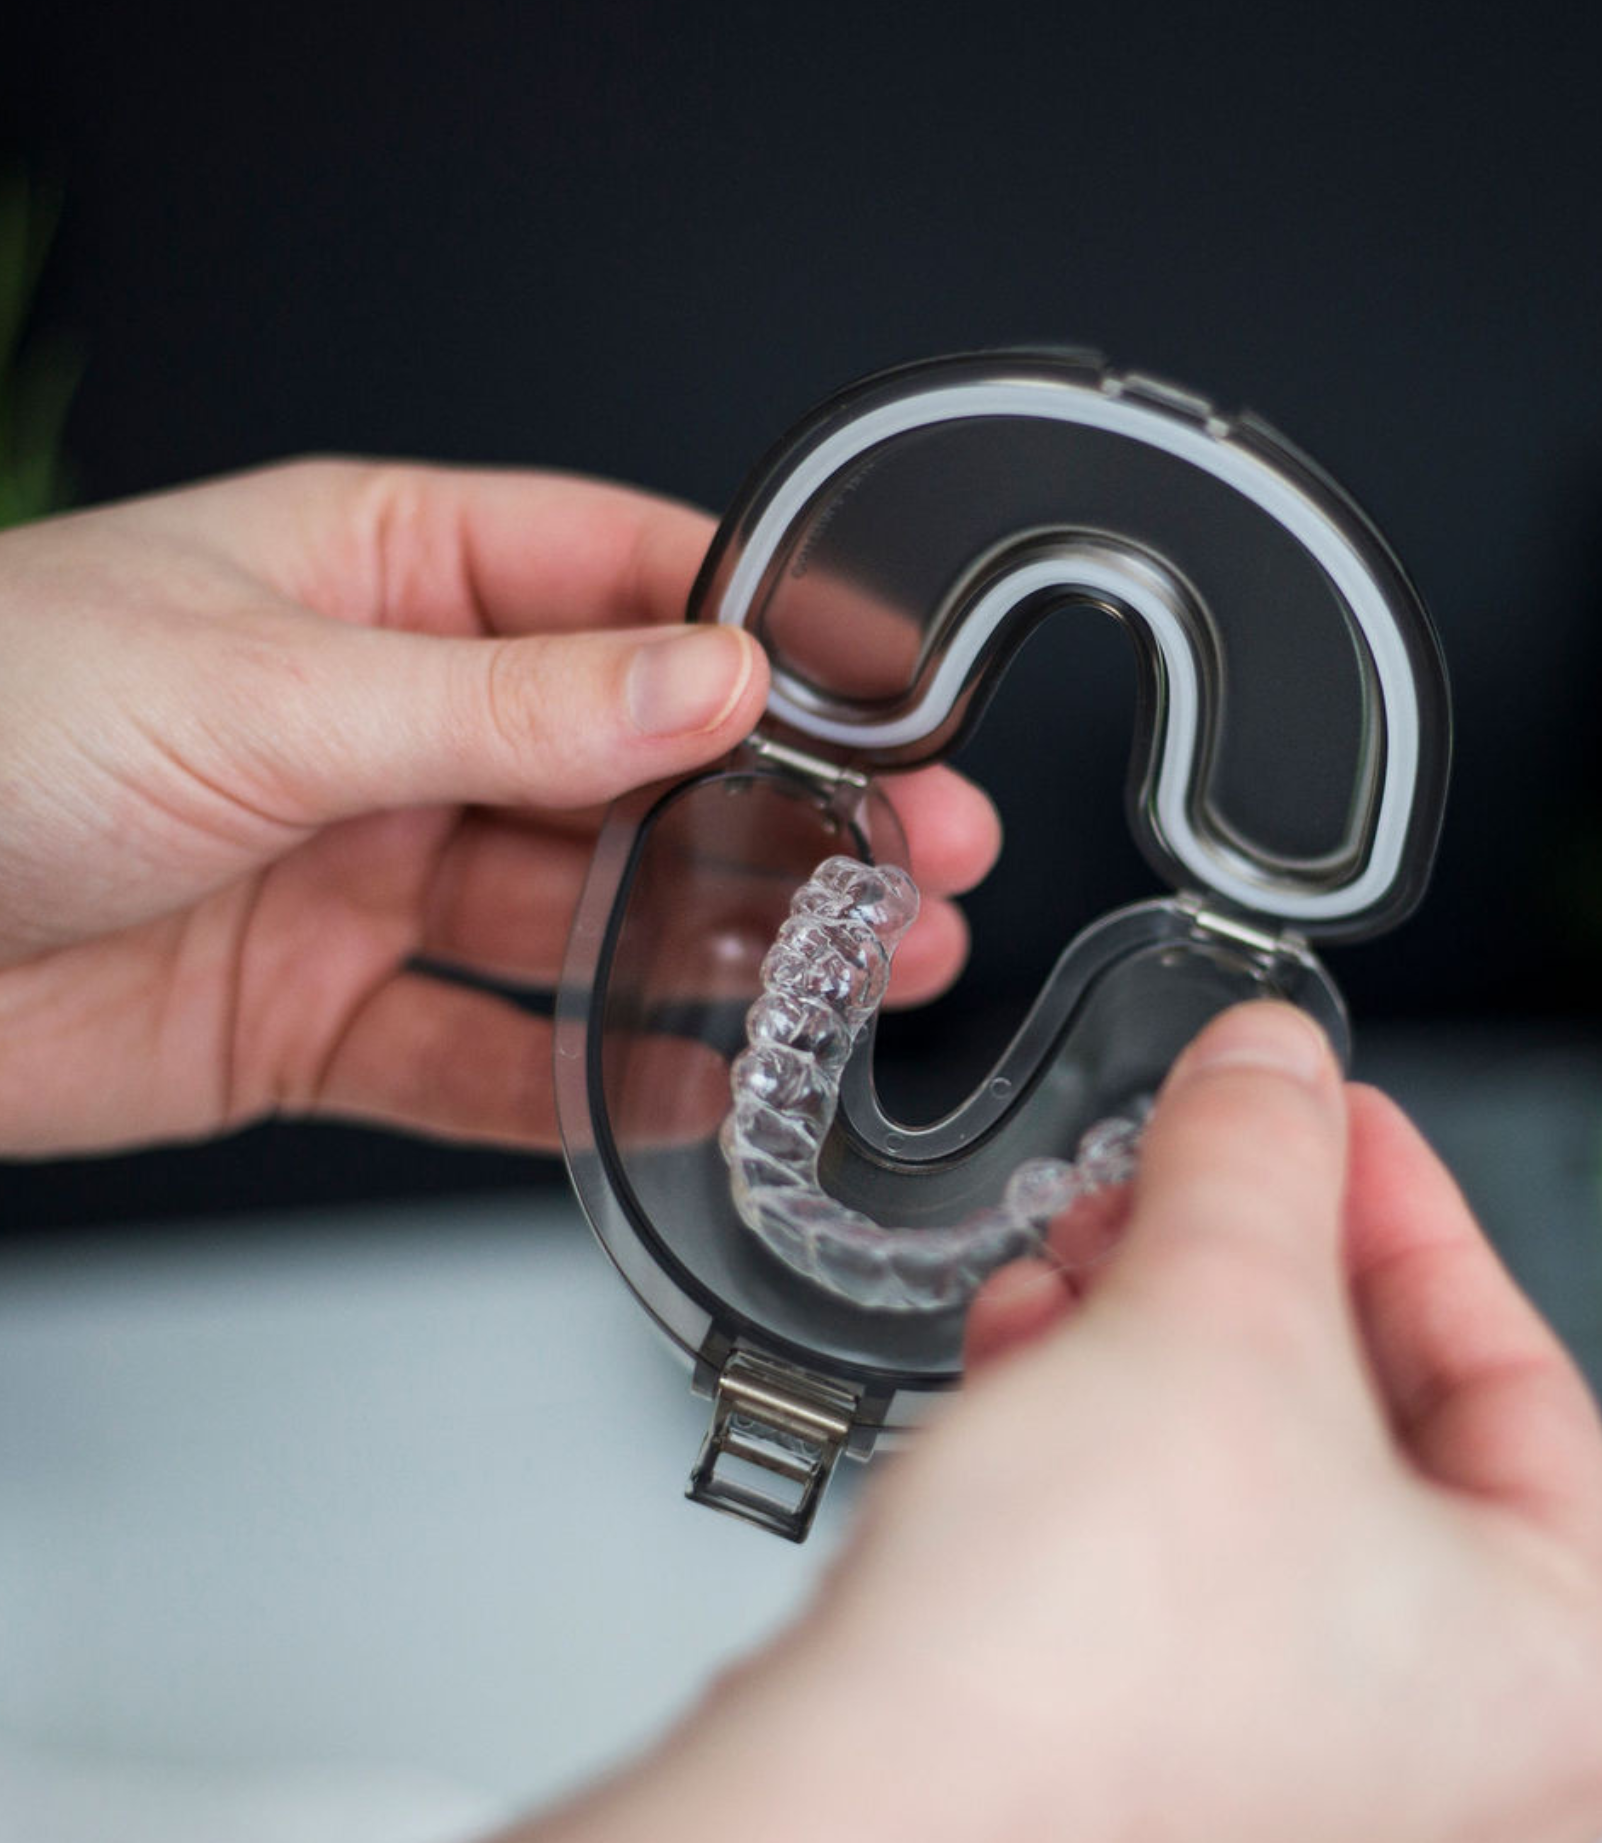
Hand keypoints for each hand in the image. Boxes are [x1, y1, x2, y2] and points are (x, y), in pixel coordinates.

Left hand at [0, 460, 998, 1155]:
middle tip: (923, 863)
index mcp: (384, 581)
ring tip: (864, 975)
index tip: (896, 706)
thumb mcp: (266, 691)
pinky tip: (703, 1090)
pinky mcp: (329, 1015)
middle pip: (642, 771)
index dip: (776, 645)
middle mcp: (398, 728)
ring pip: (593, 919)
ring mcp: (373, 877)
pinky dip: (597, 1079)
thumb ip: (512, 706)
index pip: (628, 589)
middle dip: (791, 820)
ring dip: (729, 954)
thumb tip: (716, 681)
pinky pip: (497, 1051)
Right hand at [208, 1004, 1601, 1842]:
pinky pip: (1167, 1625)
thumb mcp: (1206, 1315)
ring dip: (1162, 1376)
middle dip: (1253, 1289)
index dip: (1407, 1213)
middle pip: (1380, 1458)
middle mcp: (1456, 1810)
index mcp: (1552, 1692)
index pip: (1523, 1378)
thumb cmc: (1063, 1674)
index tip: (1326, 1126)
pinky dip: (1108, 1495)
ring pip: (1259, 1539)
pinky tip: (1022, 1405)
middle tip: (1185, 1191)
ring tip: (1073, 1287)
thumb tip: (1274, 1071)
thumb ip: (1260, 1156)